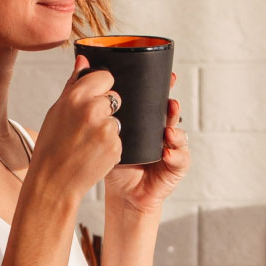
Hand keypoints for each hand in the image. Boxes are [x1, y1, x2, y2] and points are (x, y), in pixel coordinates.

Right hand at [29, 55, 122, 202]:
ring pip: (117, 120)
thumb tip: (83, 59)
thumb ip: (74, 84)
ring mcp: (106, 129)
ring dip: (107, 129)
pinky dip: (110, 146)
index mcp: (76, 96)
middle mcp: (93, 109)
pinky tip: (93, 154)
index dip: (101, 88)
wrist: (53, 182)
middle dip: (106, 109)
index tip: (92, 99)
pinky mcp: (116, 146)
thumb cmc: (51, 147)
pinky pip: (119, 139)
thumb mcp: (56, 111)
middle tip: (86, 126)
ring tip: (88, 143)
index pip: (106, 77)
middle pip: (115, 98)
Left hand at [103, 72, 189, 212]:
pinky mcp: (175, 167)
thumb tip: (84, 71)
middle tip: (170, 103)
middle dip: (172, 107)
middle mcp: (161, 132)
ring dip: (176, 130)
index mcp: (146, 123)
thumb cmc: (115, 165)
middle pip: (171, 115)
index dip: (163, 89)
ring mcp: (171, 149)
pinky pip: (181, 159)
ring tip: (169, 130)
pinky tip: (167, 153)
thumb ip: (98, 110)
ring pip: (179, 135)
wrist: (123, 194)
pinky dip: (176, 154)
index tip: (168, 78)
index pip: (156, 102)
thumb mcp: (105, 136)